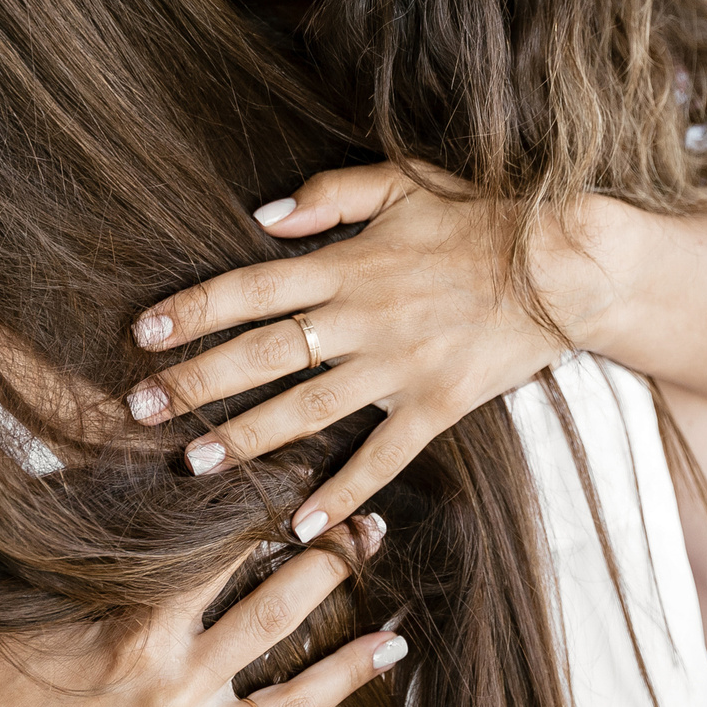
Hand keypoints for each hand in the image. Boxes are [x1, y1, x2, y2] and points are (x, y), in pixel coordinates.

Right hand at [0, 527, 407, 706]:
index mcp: (141, 631)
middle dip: (330, 566)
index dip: (267, 511)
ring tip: (398, 639)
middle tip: (370, 531)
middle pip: (276, 614)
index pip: (223, 555)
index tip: (305, 476)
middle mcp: (178, 686)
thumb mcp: (36, 610)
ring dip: (349, 671)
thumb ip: (98, 564)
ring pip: (292, 705)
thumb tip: (139, 497)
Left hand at [120, 163, 631, 543]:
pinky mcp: (438, 404)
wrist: (567, 265)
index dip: (193, 311)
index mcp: (350, 263)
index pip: (251, 288)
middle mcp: (365, 318)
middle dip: (196, 383)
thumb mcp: (404, 182)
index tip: (144, 334)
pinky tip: (304, 524)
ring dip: (246, 439)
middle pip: (262, 354)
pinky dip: (343, 493)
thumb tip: (263, 215)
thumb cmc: (483, 216)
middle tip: (140, 410)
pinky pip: (382, 456)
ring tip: (195, 463)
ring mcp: (400, 367)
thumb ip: (330, 194)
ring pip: (307, 409)